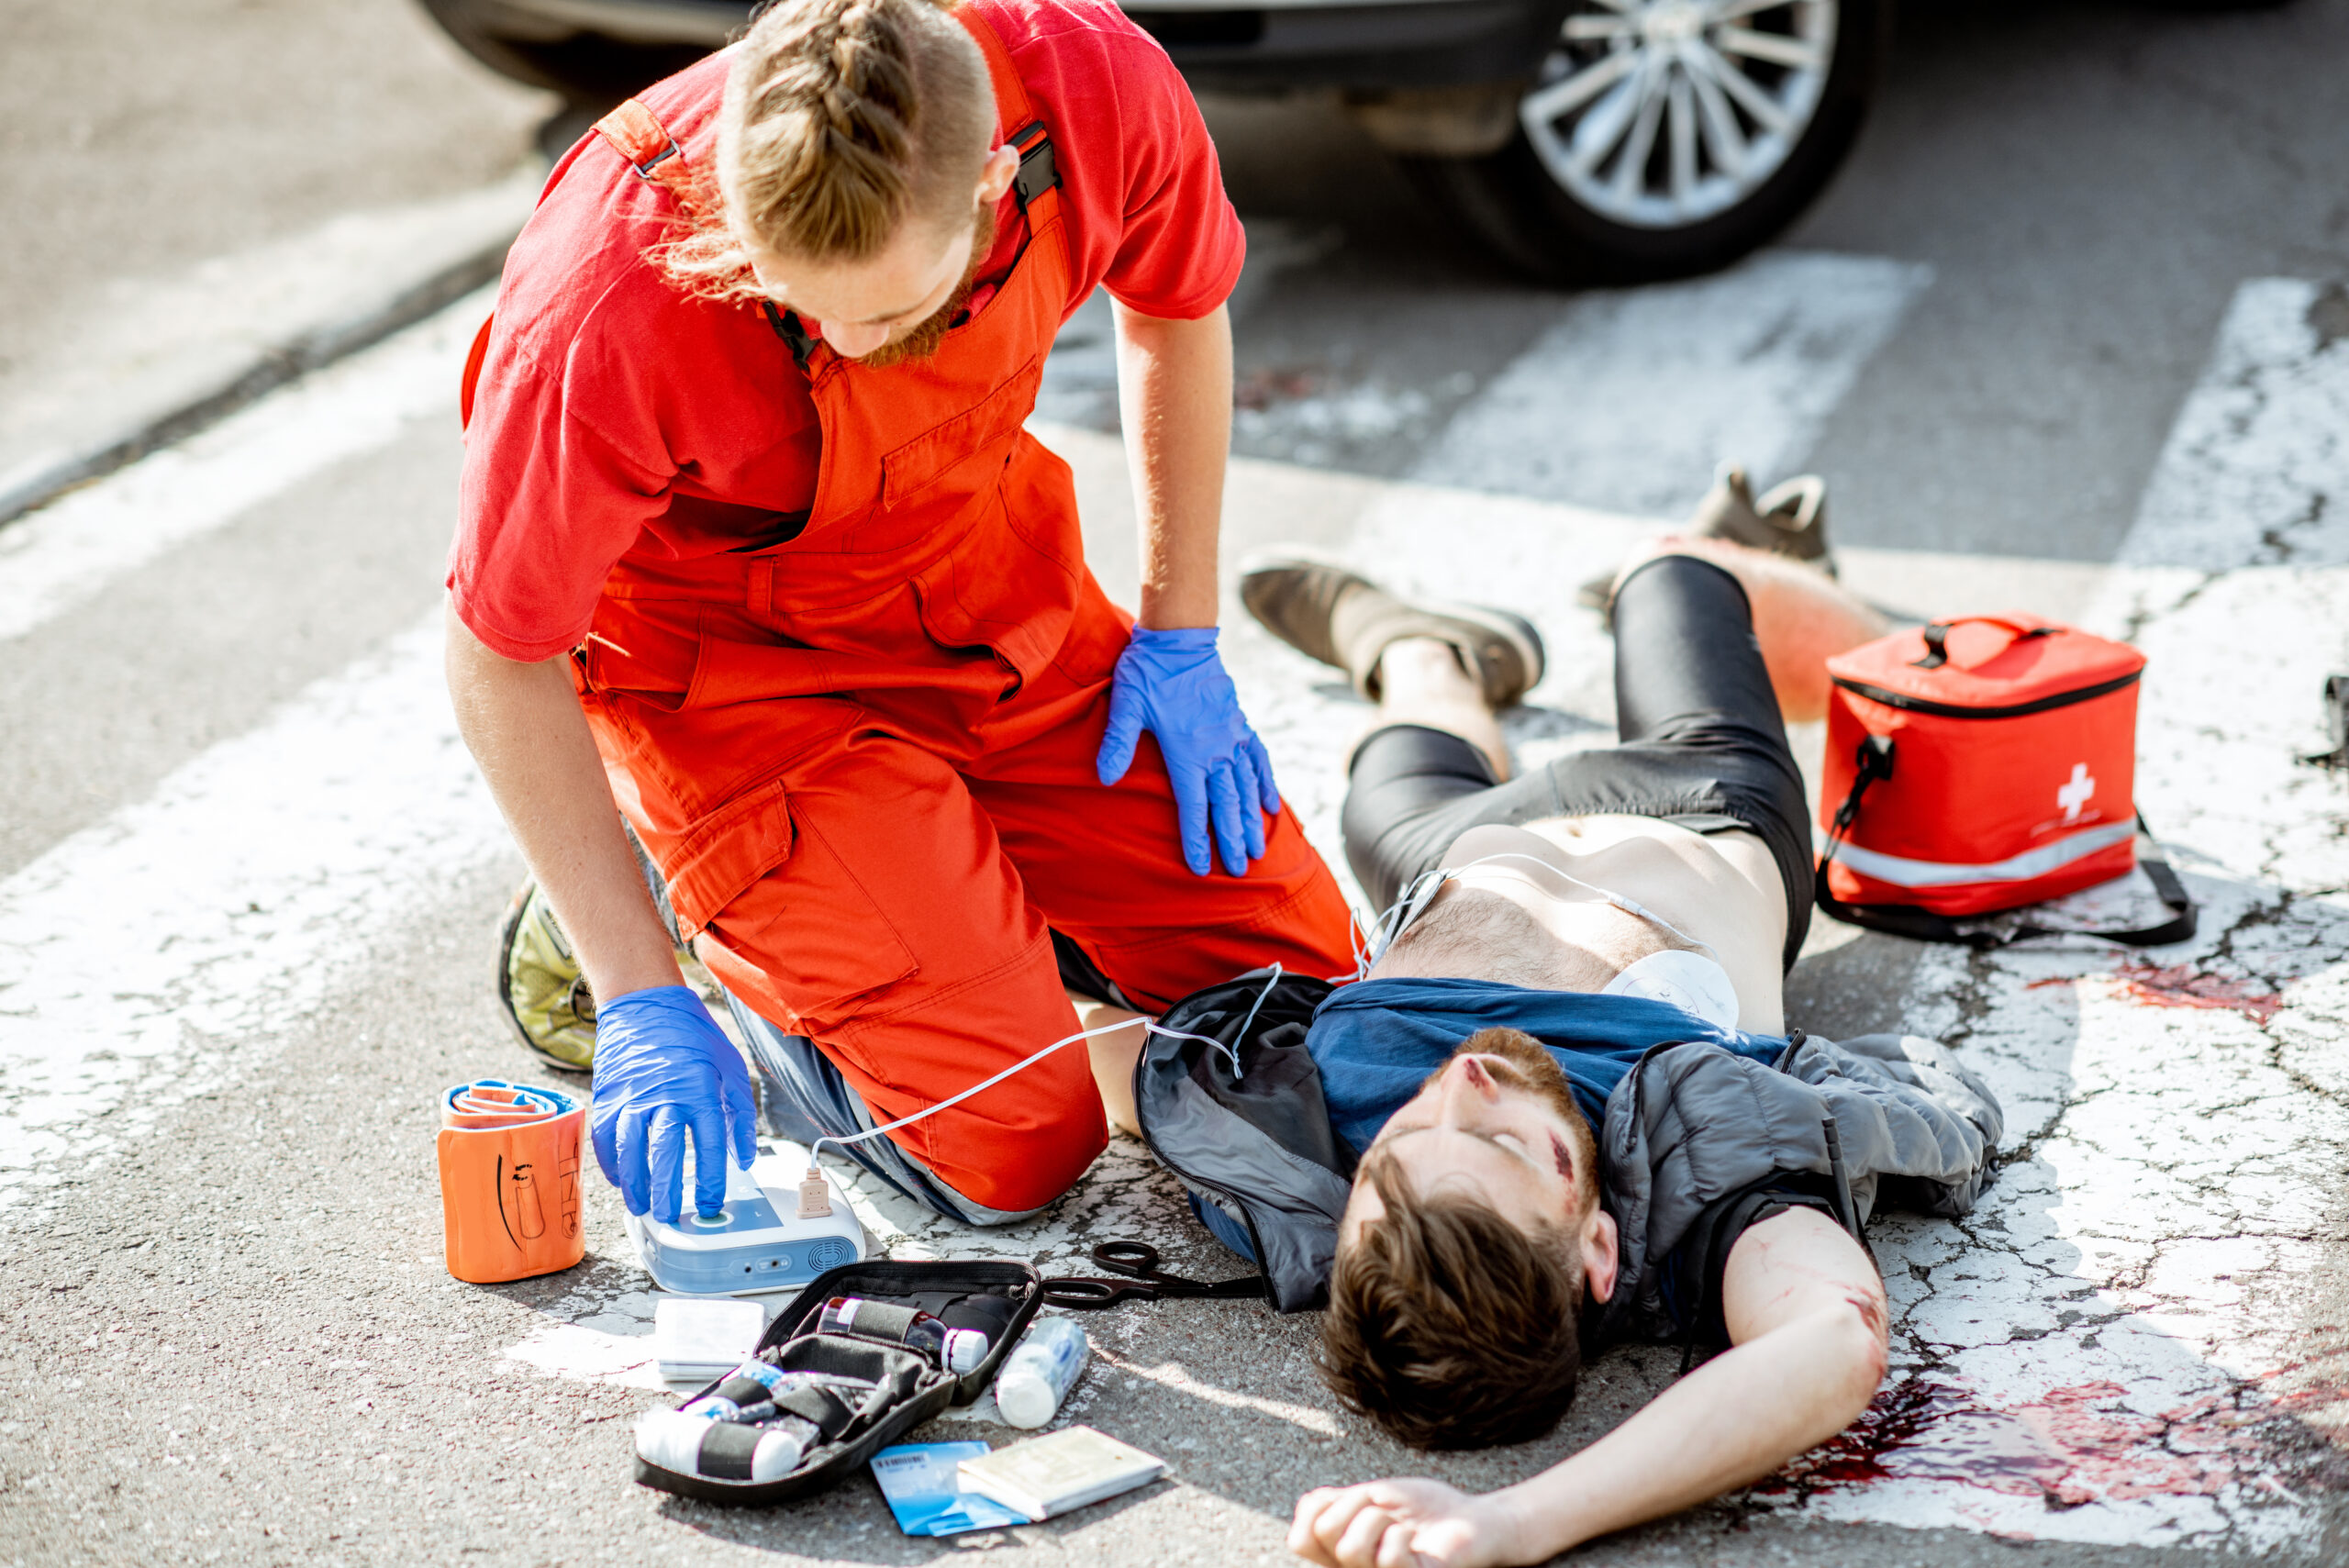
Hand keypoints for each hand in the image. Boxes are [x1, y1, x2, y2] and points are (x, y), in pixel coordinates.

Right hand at [588, 985, 757, 1223]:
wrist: (646, 1005)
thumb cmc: (693, 1037)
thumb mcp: (730, 1069)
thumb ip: (740, 1116)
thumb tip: (742, 1159)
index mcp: (699, 1090)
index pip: (708, 1145)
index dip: (710, 1180)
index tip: (710, 1202)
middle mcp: (664, 1096)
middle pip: (665, 1153)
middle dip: (668, 1191)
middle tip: (671, 1217)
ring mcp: (631, 1097)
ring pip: (630, 1150)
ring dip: (636, 1184)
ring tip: (643, 1208)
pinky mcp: (608, 1097)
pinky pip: (605, 1138)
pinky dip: (611, 1163)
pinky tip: (621, 1181)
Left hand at [1095, 626, 1282, 875]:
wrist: (1180, 636)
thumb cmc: (1148, 671)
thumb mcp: (1126, 704)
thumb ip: (1117, 742)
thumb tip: (1104, 779)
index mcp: (1187, 750)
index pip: (1194, 806)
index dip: (1197, 840)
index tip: (1200, 869)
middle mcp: (1215, 748)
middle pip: (1226, 803)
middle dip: (1231, 840)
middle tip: (1240, 870)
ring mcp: (1232, 735)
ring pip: (1246, 786)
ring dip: (1251, 820)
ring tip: (1257, 849)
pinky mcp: (1239, 722)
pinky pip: (1258, 758)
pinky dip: (1265, 782)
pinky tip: (1270, 805)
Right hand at [1289, 1480, 1522, 1567]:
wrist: (1470, 1518)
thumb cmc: (1424, 1509)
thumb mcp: (1372, 1496)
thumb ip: (1337, 1503)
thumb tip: (1309, 1506)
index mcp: (1340, 1550)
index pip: (1299, 1539)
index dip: (1315, 1509)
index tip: (1352, 1496)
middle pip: (1323, 1532)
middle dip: (1356, 1503)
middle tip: (1384, 1509)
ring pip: (1350, 1548)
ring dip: (1380, 1518)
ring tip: (1399, 1524)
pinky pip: (1388, 1559)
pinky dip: (1403, 1534)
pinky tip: (1415, 1538)